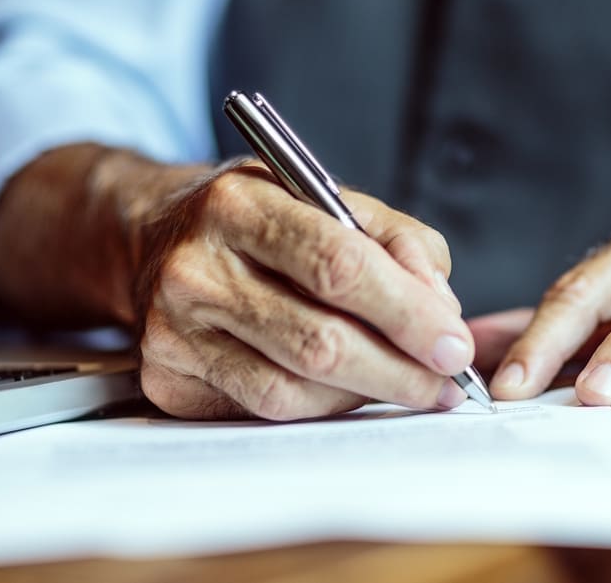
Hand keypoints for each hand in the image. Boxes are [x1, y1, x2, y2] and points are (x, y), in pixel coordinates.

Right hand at [133, 161, 472, 419]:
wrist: (156, 238)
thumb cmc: (260, 222)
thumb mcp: (329, 200)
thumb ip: (398, 242)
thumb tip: (441, 308)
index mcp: (239, 203)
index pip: (337, 264)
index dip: (407, 311)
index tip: (453, 343)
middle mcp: (195, 266)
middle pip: (318, 340)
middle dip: (400, 369)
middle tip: (446, 382)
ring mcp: (173, 329)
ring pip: (293, 389)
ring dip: (366, 394)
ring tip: (405, 383)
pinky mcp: (167, 378)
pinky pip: (265, 410)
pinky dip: (323, 407)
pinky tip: (349, 389)